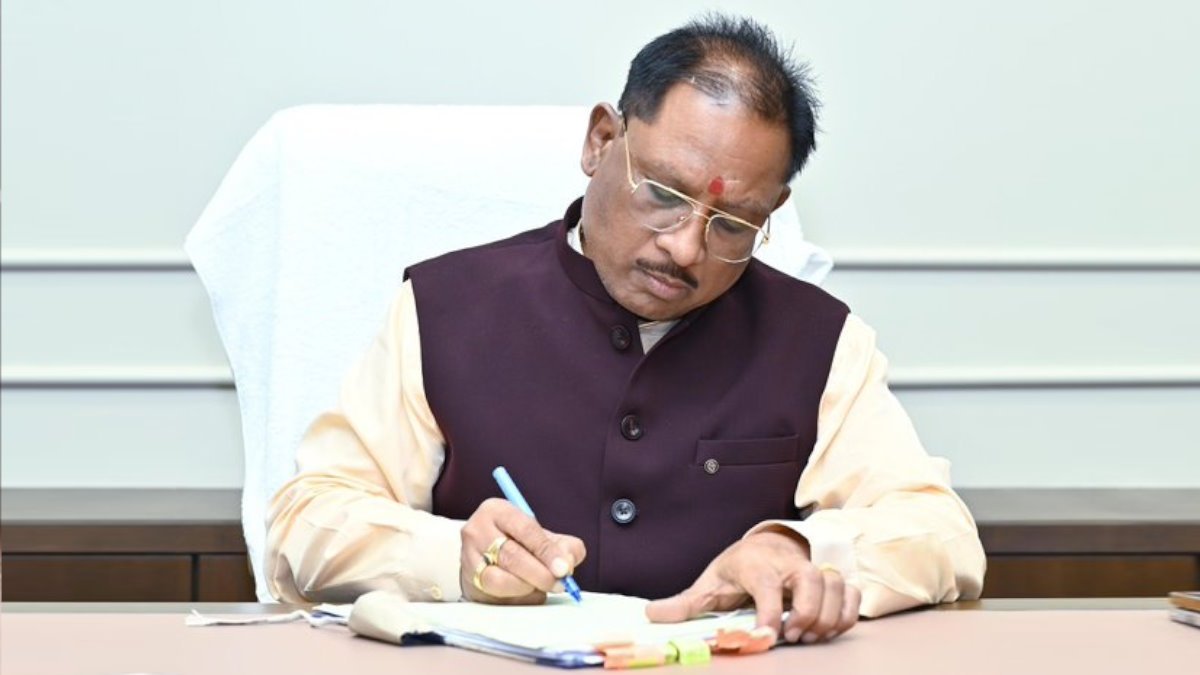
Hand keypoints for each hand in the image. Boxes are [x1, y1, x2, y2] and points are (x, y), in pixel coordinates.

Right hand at [460, 498, 585, 603]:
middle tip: (559, 583)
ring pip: (498, 579)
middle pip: (511, 555)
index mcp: (497, 511)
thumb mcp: (541, 536)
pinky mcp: (469, 584)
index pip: (525, 529)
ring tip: (541, 588)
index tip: (564, 568)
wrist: (485, 557)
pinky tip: (527, 594)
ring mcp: (468, 559)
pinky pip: (495, 597)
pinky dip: (517, 598)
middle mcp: (477, 531)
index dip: (547, 551)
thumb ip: (563, 546)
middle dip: (540, 573)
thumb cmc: (518, 543)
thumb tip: (568, 562)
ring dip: (526, 587)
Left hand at [645, 528, 859, 642]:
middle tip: (792, 637)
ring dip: (828, 617)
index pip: (768, 587)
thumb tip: (651, 615)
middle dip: (806, 615)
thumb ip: (685, 603)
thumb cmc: (738, 568)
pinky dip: (848, 612)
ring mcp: (814, 569)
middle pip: (813, 583)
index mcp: (756, 565)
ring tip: (809, 636)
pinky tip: (830, 628)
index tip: (765, 638)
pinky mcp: (831, 577)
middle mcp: (789, 564)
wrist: (766, 545)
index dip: (769, 615)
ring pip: (836, 586)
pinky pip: (851, 592)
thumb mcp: (709, 582)